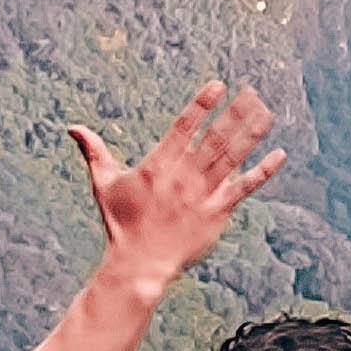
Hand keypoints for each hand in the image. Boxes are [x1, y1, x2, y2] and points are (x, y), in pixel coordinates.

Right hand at [70, 82, 285, 293]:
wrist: (138, 264)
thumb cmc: (120, 224)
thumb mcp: (104, 184)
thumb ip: (94, 152)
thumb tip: (73, 127)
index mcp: (158, 165)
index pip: (183, 126)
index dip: (201, 104)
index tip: (218, 86)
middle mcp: (183, 175)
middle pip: (213, 137)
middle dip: (234, 112)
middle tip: (251, 91)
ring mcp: (202, 194)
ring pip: (231, 156)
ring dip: (249, 133)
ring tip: (265, 112)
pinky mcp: (217, 212)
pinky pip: (244, 187)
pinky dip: (262, 171)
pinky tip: (278, 155)